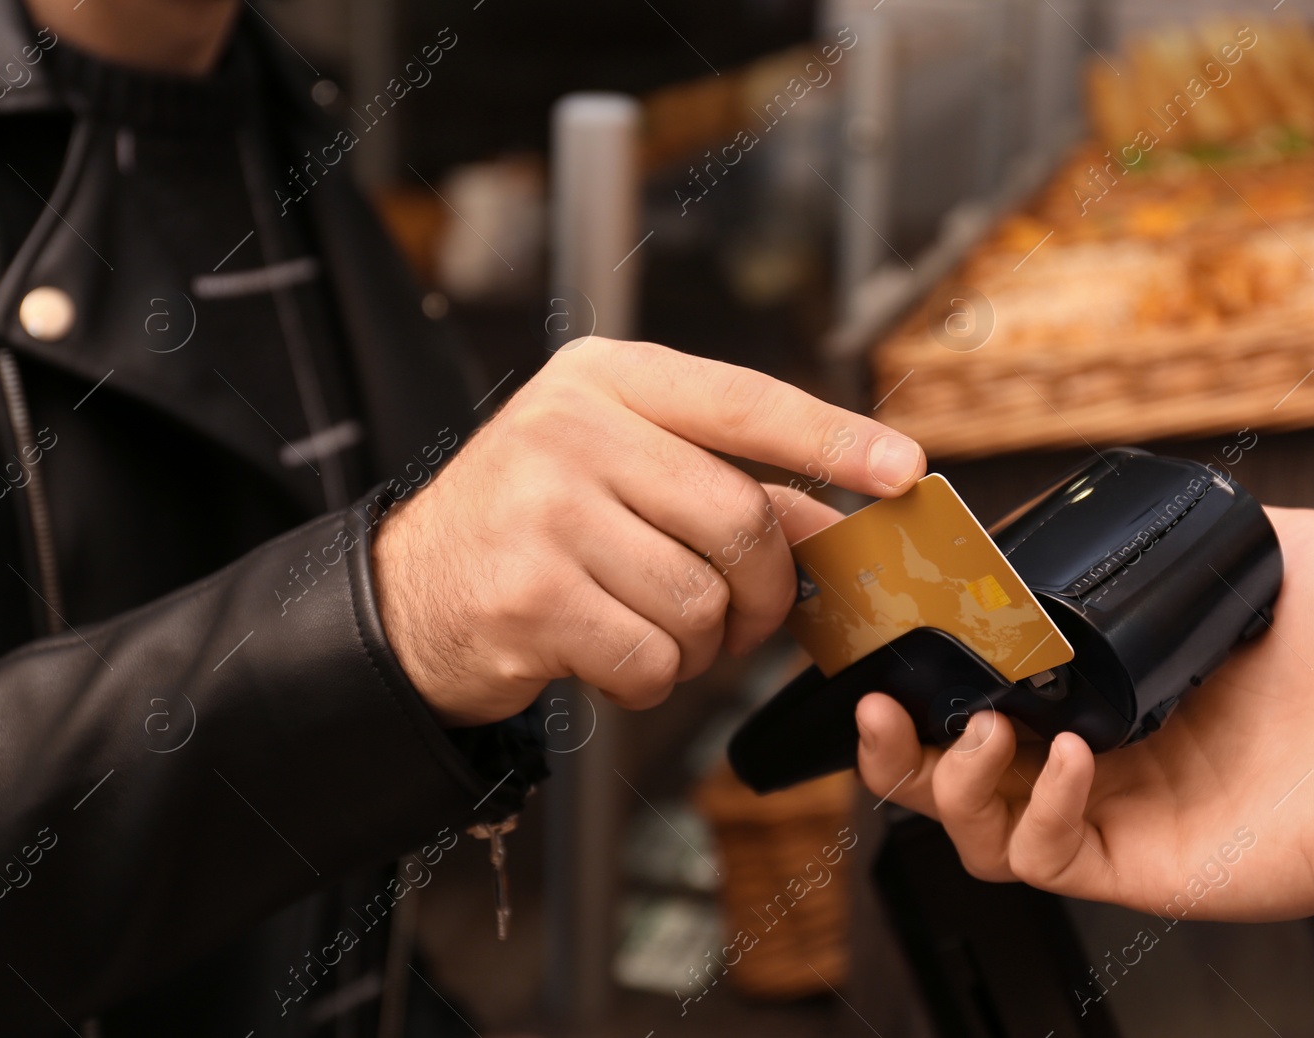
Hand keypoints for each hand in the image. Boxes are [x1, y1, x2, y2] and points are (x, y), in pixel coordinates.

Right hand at [373, 338, 920, 726]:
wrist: (409, 596)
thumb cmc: (533, 526)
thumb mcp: (618, 470)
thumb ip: (719, 481)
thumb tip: (837, 522)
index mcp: (603, 379)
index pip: (742, 402)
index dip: (833, 438)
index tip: (904, 469)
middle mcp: (569, 428)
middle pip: (739, 517)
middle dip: (766, 588)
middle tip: (750, 619)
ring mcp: (542, 510)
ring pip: (701, 599)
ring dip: (702, 643)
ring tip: (658, 632)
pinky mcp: (528, 596)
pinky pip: (652, 657)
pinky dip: (654, 679)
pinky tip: (613, 658)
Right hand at [856, 507, 1313, 921]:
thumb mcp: (1288, 551)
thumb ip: (1211, 529)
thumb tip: (1146, 502)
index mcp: (1108, 685)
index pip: (988, 682)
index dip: (929, 663)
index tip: (897, 623)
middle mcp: (1091, 752)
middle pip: (947, 764)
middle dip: (890, 742)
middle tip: (875, 700)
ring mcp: (1109, 812)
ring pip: (971, 824)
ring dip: (942, 779)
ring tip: (971, 731)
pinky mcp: (1135, 865)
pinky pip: (1044, 857)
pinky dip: (1039, 808)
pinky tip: (1072, 757)